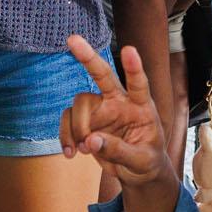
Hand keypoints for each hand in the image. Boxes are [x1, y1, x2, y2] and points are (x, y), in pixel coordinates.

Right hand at [61, 38, 173, 189]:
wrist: (136, 172)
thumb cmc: (146, 160)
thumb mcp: (141, 161)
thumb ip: (119, 151)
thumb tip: (92, 140)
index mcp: (141, 107)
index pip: (138, 84)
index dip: (134, 67)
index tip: (129, 49)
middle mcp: (119, 102)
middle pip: (103, 75)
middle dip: (88, 57)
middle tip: (72, 39)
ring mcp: (101, 109)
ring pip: (80, 103)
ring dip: (77, 127)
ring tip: (84, 150)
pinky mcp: (86, 121)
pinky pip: (67, 120)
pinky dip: (65, 136)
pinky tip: (71, 152)